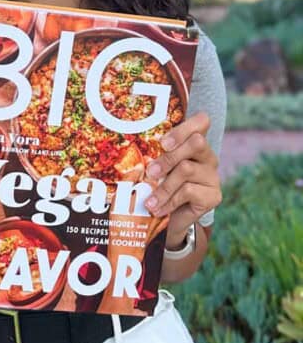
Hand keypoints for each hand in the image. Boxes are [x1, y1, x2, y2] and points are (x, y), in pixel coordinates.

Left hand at [144, 112, 221, 247]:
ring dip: (163, 186)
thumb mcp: (156, 167)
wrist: (171, 220)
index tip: (162, 142)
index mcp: (193, 142)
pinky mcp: (213, 196)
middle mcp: (207, 156)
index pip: (201, 122)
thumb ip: (153, 155)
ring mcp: (212, 175)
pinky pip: (188, 192)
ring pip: (187, 169)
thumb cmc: (160, 186)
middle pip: (197, 142)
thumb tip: (129, 148)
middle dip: (169, 156)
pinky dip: (168, 201)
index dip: (184, 128)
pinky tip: (157, 209)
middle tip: (151, 171)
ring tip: (148, 200)